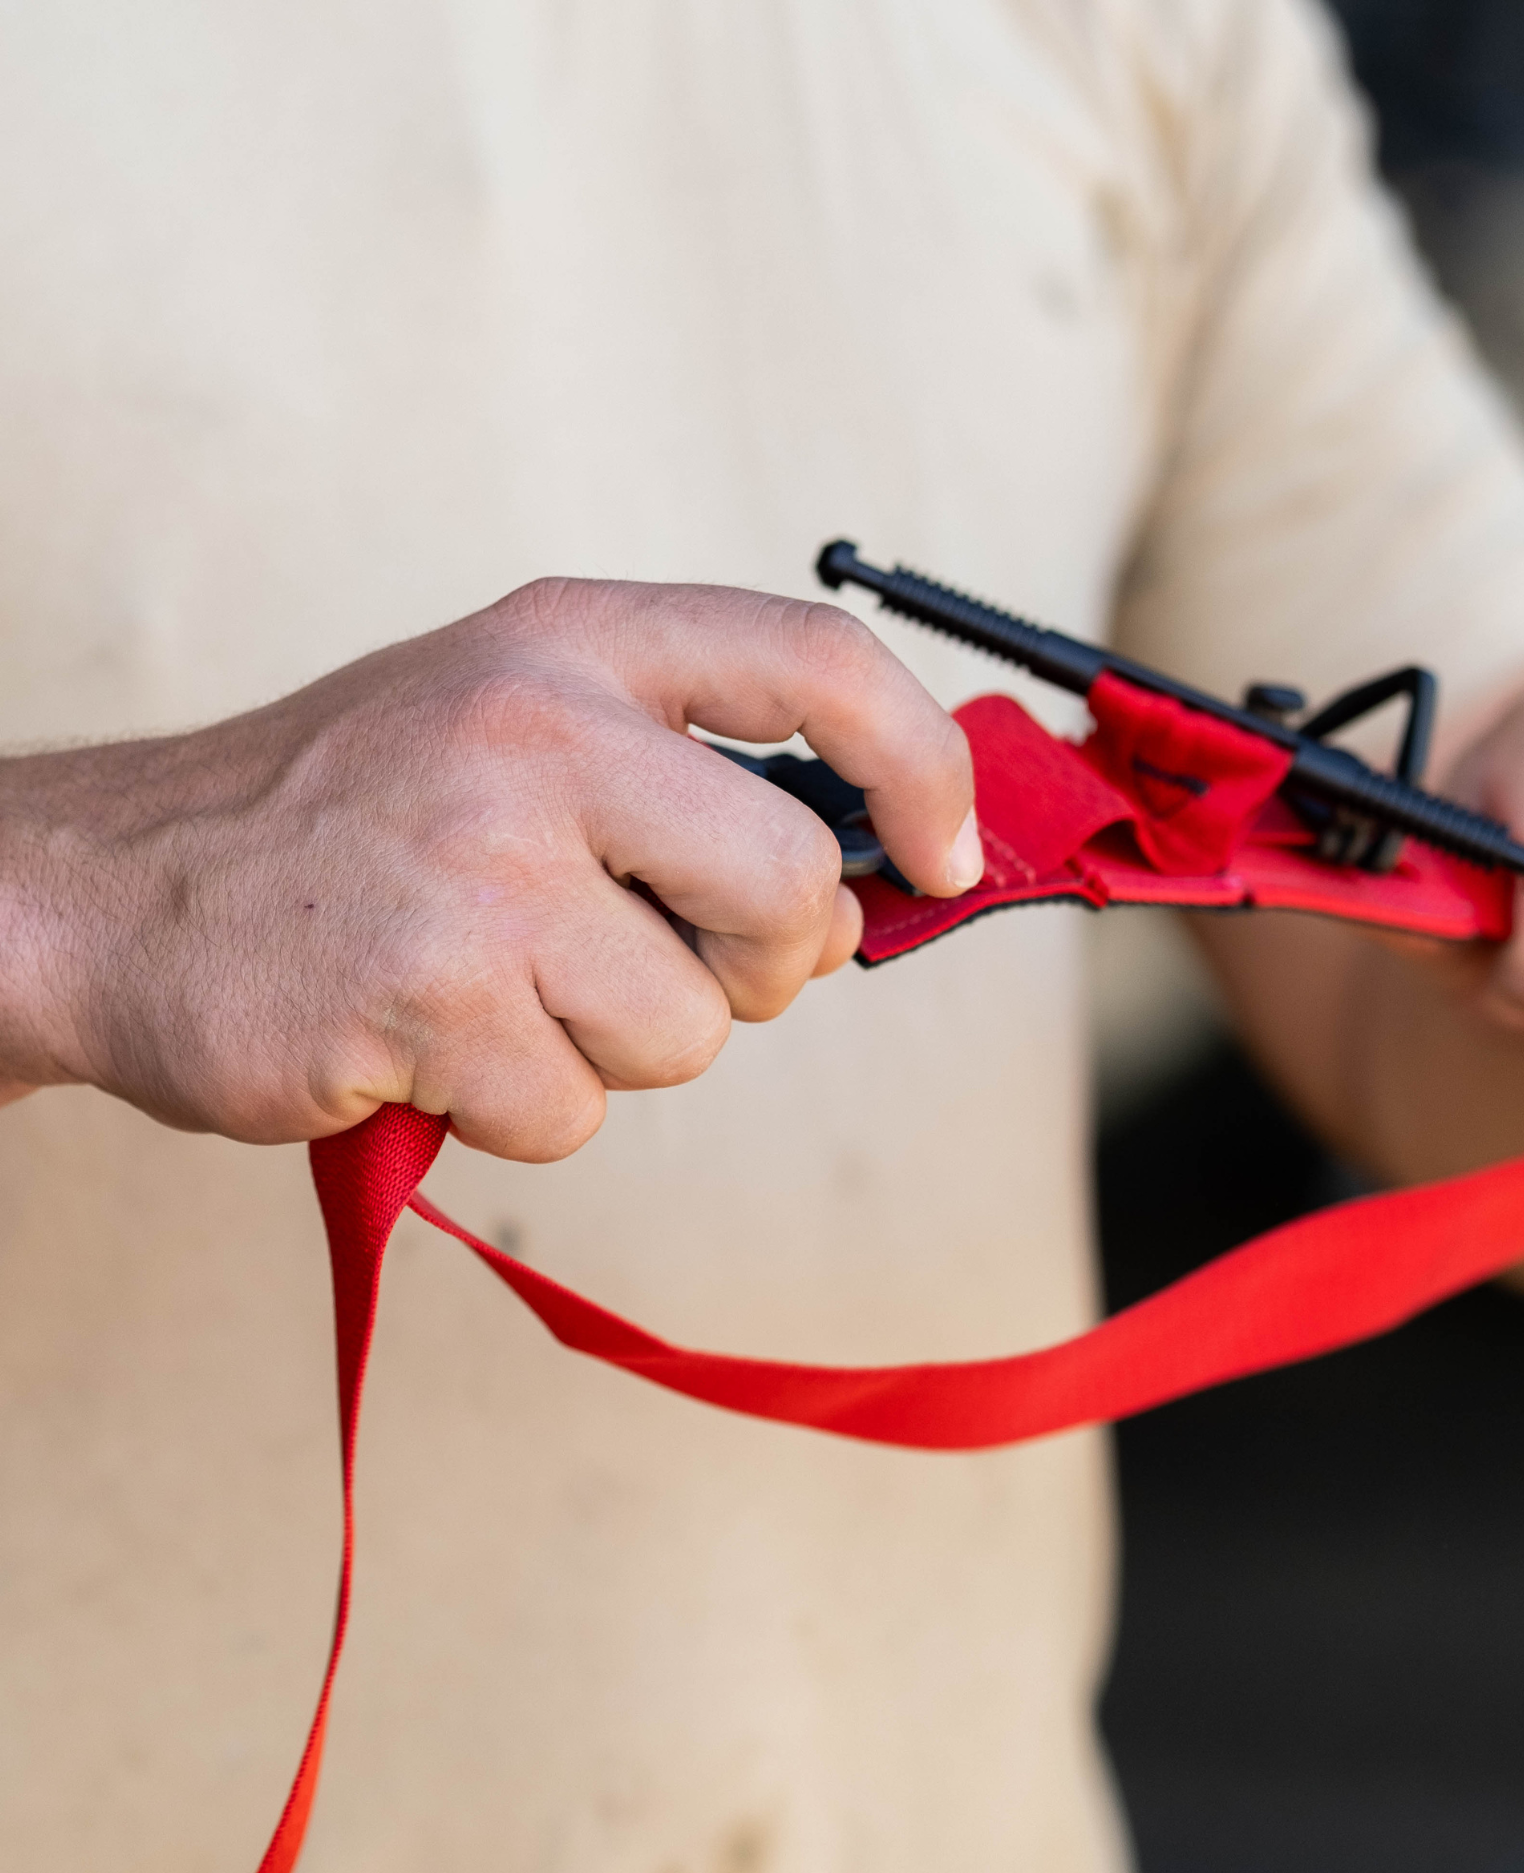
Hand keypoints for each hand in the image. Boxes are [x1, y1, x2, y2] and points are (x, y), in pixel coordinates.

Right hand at [0, 579, 979, 1158]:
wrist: (119, 891)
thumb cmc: (356, 825)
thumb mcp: (518, 734)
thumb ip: (684, 788)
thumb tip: (855, 895)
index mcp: (576, 645)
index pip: (821, 661)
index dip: (923, 766)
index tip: (942, 857)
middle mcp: (538, 731)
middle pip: (786, 885)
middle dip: (758, 964)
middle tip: (662, 963)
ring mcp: (481, 862)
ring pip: (689, 1032)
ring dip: (613, 1049)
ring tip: (498, 991)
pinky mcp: (428, 995)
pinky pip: (578, 1113)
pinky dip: (521, 1109)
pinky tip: (434, 1043)